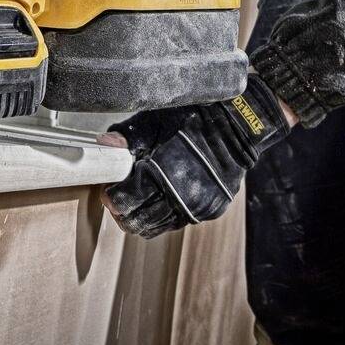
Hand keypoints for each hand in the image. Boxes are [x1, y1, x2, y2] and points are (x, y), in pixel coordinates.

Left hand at [101, 71, 289, 237]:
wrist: (239, 125)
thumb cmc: (195, 117)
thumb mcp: (156, 119)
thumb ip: (129, 136)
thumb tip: (104, 144)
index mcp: (163, 173)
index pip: (124, 202)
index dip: (112, 197)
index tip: (109, 189)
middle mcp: (180, 196)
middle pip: (137, 222)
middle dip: (123, 211)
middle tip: (120, 196)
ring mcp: (196, 207)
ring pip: (156, 227)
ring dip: (142, 216)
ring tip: (139, 199)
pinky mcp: (209, 211)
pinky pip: (176, 222)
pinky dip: (164, 214)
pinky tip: (161, 198)